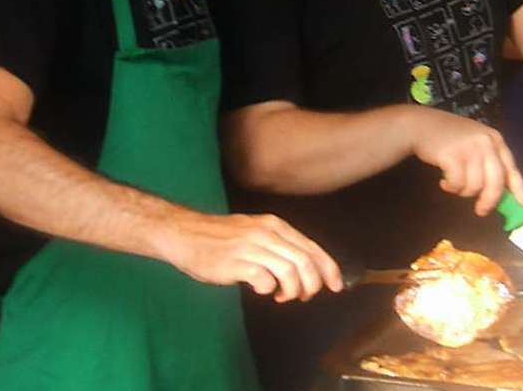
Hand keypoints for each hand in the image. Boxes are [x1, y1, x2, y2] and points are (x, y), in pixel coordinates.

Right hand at [161, 211, 342, 301]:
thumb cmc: (221, 237)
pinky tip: (262, 291)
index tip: (336, 285)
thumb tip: (306, 268)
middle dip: (312, 284)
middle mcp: (267, 233)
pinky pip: (264, 279)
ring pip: (289, 271)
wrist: (185, 233)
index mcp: (276, 225)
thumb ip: (279, 246)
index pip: (312, 247)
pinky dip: (269, 289)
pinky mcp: (235, 262)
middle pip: (305, 262)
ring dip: (292, 290)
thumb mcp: (256, 232)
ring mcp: (251, 247)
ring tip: (283, 296)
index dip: (329, 268)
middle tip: (305, 296)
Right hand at [408, 108, 522, 215]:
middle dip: (490, 200)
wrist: (421, 125)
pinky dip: (451, 187)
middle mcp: (485, 142)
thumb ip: (489, 161)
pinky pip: (458, 183)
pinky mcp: (453, 155)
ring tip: (454, 184)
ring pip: (475, 185)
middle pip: (495, 181)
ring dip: (463, 191)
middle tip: (481, 211)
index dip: (519, 188)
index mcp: (495, 139)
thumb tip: (502, 192)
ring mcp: (469, 148)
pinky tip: (444, 181)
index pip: (511, 167)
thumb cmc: (449, 137)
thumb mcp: (474, 143)